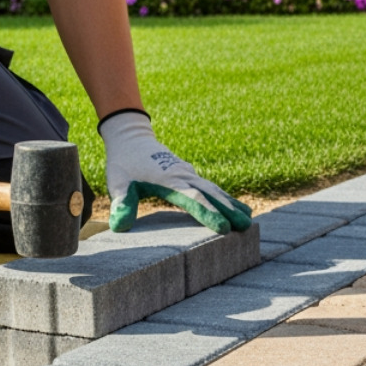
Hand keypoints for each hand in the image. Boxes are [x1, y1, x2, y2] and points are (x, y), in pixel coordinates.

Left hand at [100, 110, 251, 233]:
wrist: (130, 137)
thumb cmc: (123, 163)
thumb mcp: (117, 183)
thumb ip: (121, 204)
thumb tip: (119, 226)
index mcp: (169, 180)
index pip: (193, 199)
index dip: (209, 214)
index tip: (224, 228)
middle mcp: (183, 175)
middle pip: (211, 194)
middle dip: (230, 210)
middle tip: (247, 226)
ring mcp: (188, 173)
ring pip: (214, 190)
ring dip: (231, 204)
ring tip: (248, 219)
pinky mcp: (188, 174)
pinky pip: (210, 187)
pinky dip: (224, 197)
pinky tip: (234, 206)